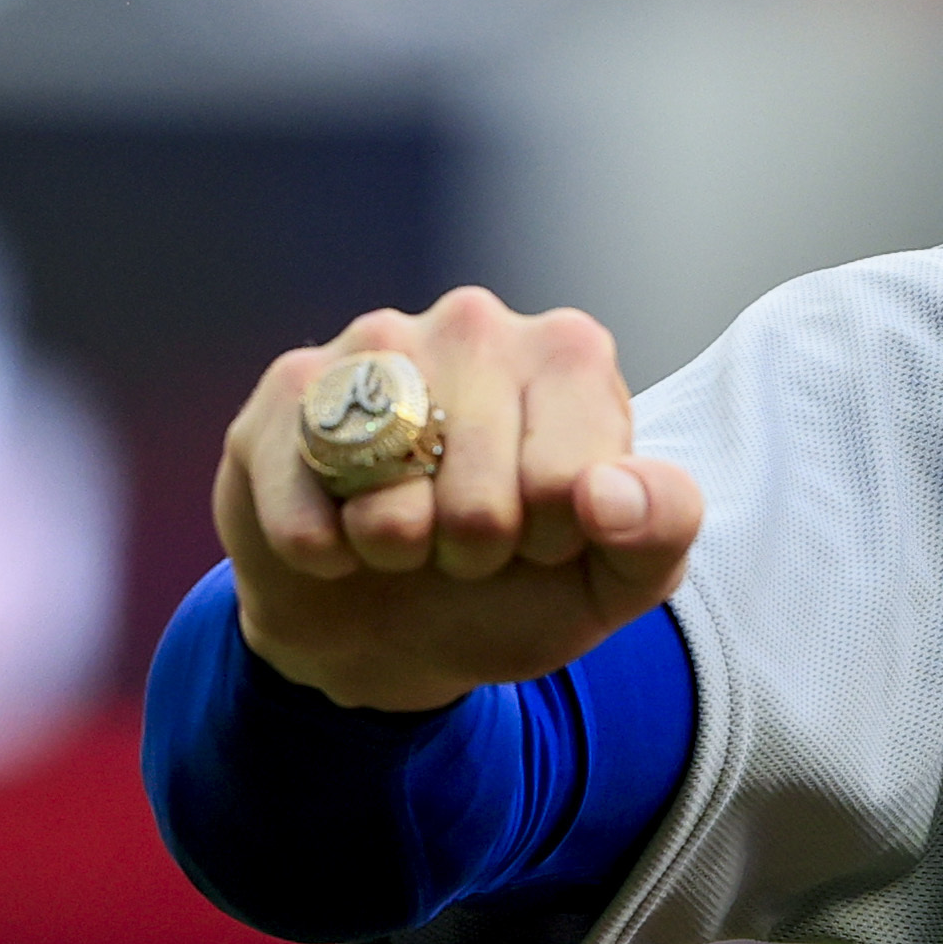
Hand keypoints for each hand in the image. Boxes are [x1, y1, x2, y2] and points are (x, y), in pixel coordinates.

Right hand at [212, 288, 703, 712]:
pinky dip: (325, 559)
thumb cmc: (517, 582)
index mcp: (571, 354)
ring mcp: (372, 347)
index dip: (555, 541)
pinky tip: (338, 530)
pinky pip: (307, 524)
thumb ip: (658, 530)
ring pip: (391, 507)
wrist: (389, 620)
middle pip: (480, 502)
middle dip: (475, 552)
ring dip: (398, 552)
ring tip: (407, 527)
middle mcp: (475, 323)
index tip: (544, 530)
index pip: (571, 484)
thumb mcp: (617, 576)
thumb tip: (609, 496)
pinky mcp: (285, 397)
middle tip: (467, 536)